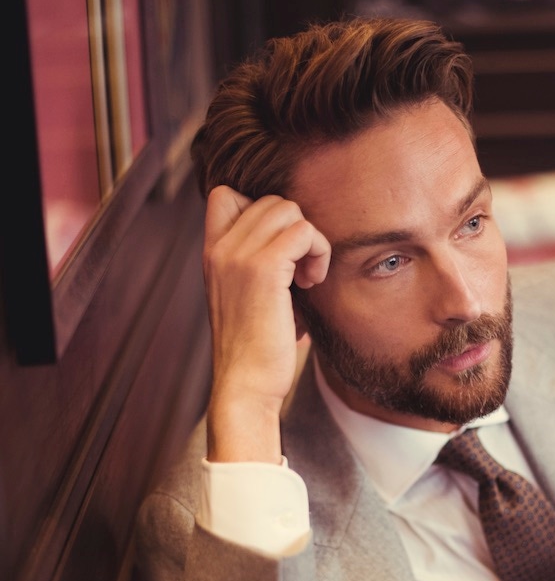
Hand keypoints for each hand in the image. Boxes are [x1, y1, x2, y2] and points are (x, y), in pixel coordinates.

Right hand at [202, 186, 330, 462]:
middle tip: (300, 273)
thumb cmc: (257, 349)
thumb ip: (261, 263)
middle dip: (295, 232)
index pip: (226, 194)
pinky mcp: (262, 268)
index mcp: (211, 253)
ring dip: (310, 241)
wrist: (245, 386)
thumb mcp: (248, 296)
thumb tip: (300, 240)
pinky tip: (312, 282)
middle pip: (271, 201)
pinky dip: (318, 252)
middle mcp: (219, 248)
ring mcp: (237, 255)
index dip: (262, 212)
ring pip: (288, 209)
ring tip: (307, 279)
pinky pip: (304, 231)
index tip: (279, 252)